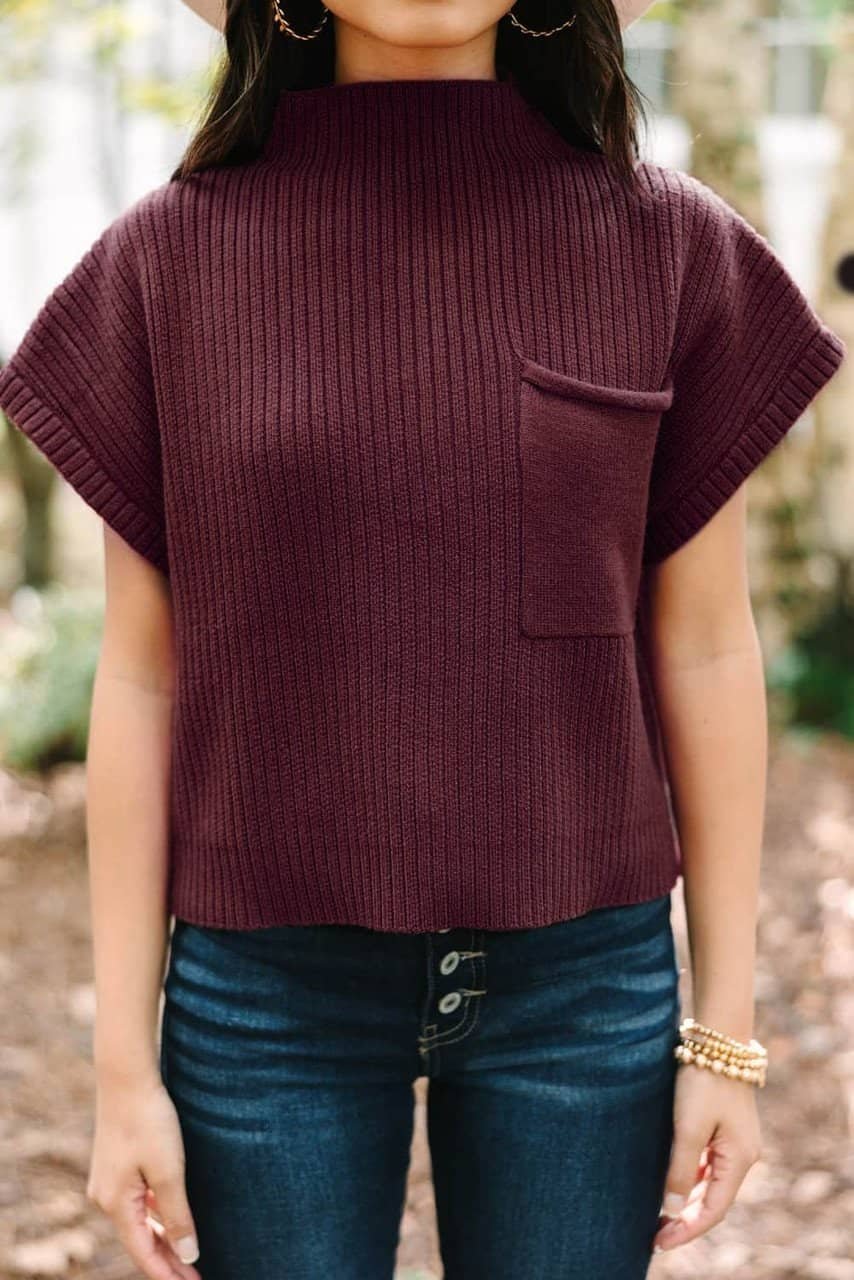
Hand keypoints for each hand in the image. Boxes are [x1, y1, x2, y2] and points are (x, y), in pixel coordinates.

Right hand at [87, 1071, 201, 1278]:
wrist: (126, 1076)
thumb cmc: (149, 1120)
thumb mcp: (169, 1171)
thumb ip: (178, 1215)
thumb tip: (187, 1256)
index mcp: (116, 1205)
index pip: (144, 1255)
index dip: (169, 1274)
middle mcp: (106, 1198)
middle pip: (141, 1241)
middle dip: (168, 1261)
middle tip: (196, 1276)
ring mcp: (109, 1181)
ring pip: (140, 1221)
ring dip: (164, 1238)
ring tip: (188, 1255)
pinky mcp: (117, 1165)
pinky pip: (138, 1201)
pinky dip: (157, 1215)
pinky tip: (174, 1217)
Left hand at [652, 1060, 761, 1251]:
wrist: (717, 1039)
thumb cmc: (703, 1081)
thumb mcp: (687, 1127)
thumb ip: (679, 1169)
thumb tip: (670, 1210)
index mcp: (739, 1159)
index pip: (713, 1210)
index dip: (687, 1230)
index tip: (660, 1241)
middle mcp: (743, 1155)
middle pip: (713, 1200)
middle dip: (685, 1220)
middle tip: (655, 1234)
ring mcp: (736, 1142)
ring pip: (710, 1182)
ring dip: (687, 1200)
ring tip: (659, 1215)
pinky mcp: (725, 1128)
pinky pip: (708, 1164)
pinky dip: (690, 1178)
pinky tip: (671, 1180)